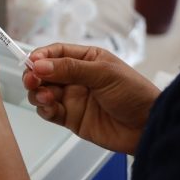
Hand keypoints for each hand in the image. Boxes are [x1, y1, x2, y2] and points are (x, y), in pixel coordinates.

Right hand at [23, 44, 159, 154]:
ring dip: (38, 93)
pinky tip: (49, 107)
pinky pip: (50, 112)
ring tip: (45, 97)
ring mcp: (73, 98)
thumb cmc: (134, 93)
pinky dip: (44, 109)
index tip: (31, 62)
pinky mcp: (71, 118)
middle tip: (31, 80)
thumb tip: (41, 64)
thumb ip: (71, 69)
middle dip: (34, 75)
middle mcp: (77, 77)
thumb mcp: (104, 74)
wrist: (148, 126)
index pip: (57, 53)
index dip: (41, 56)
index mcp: (86, 59)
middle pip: (45, 73)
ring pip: (44, 92)